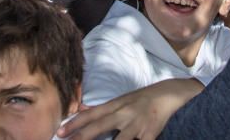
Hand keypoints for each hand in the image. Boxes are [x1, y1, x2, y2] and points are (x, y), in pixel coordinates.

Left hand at [57, 78, 202, 139]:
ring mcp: (136, 125)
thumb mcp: (121, 100)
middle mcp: (123, 114)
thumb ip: (102, 108)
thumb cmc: (142, 99)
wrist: (169, 94)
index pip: (91, 114)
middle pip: (99, 127)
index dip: (75, 123)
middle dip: (81, 137)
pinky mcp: (150, 134)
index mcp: (115, 105)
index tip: (60, 132)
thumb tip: (81, 109)